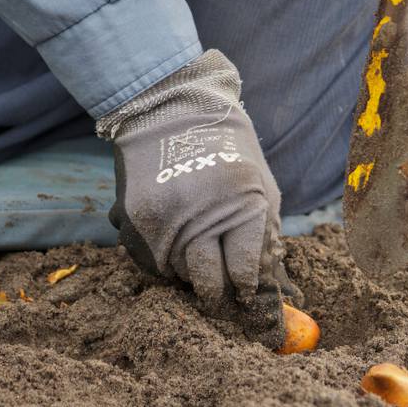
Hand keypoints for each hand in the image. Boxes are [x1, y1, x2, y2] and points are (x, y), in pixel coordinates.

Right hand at [98, 51, 299, 347]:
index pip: (246, 272)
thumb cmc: (227, 151)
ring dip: (188, 271)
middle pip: (209, 283)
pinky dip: (161, 258)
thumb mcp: (261, 187)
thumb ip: (265, 240)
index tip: (247, 298)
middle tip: (221, 298)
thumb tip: (273, 292)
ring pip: (178, 276)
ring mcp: (164, 220)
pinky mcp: (134, 220)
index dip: (248, 291)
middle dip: (218, 296)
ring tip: (194, 245)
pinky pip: (149, 263)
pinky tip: (170, 235)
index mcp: (245, 207)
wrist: (171, 107)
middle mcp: (202, 217)